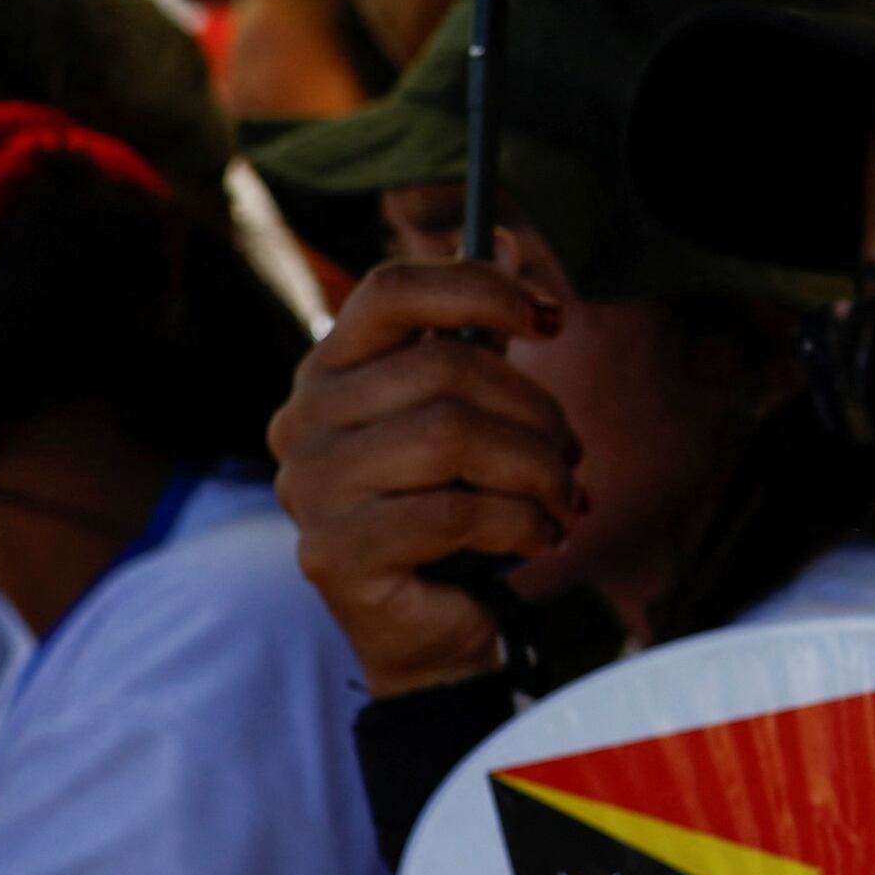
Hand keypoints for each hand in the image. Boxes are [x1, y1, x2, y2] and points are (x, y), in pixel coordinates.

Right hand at [266, 260, 584, 693]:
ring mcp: (309, 487)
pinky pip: (454, 512)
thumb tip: (507, 243)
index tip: (549, 318)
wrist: (430, 632)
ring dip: (537, 470)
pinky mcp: (331, 553)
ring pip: (453, 435)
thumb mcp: (470, 416)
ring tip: (563, 501)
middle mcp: (304, 420)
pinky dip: (520, 523)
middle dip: (535, 410)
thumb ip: (478, 338)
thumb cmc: (454, 514)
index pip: (392, 291)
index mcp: (331, 370)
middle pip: (446, 368)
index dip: (478, 288)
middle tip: (570, 454)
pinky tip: (538, 539)